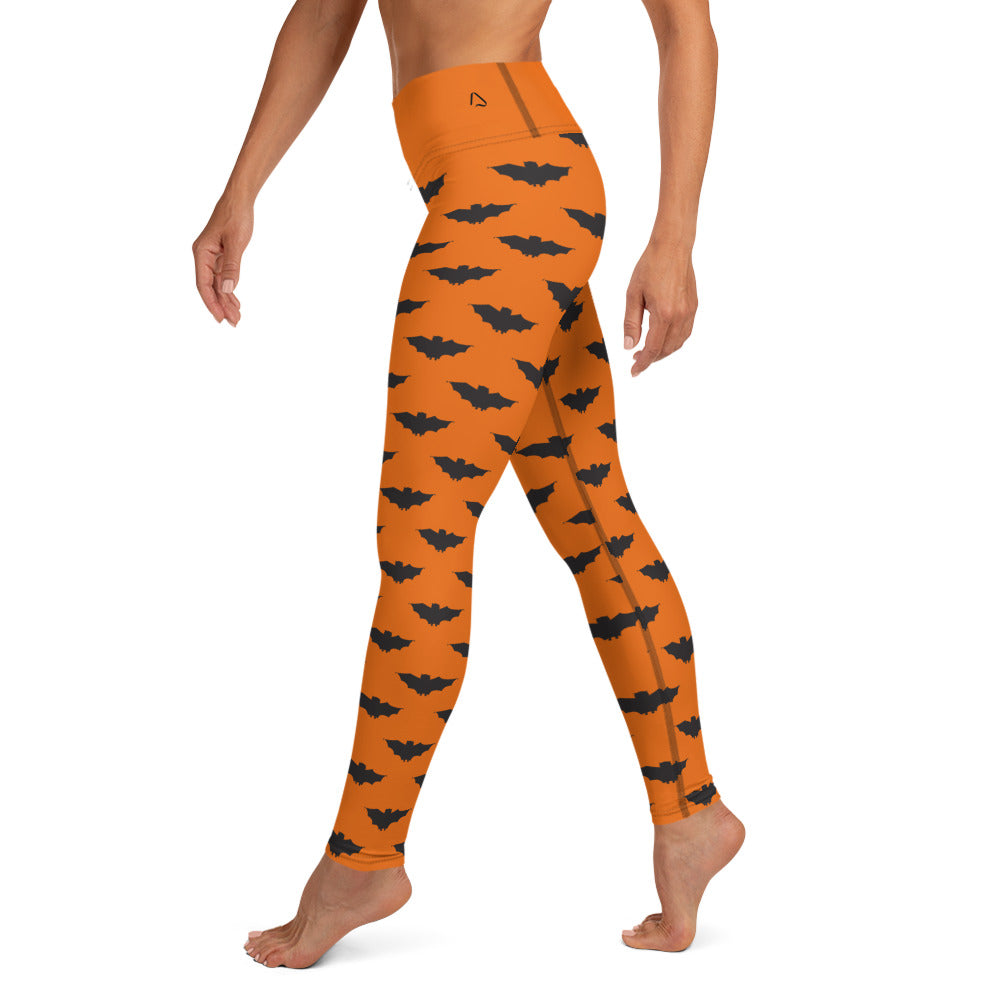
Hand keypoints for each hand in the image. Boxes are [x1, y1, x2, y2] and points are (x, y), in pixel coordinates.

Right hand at [192, 194, 253, 325]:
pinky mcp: (220, 255)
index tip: (220, 318)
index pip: (203, 284)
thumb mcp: (236, 242)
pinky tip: (235, 302)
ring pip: (216, 284)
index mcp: (202, 252)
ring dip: (226, 301)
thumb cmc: (236, 216)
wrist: (240, 198)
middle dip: (221, 306)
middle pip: (210, 287)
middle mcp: (203, 256)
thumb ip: (232, 266)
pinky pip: (222, 277)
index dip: (211, 302)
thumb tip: (227, 289)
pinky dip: (229, 290)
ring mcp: (211, 256)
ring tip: (237, 317)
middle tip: (234, 323)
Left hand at [623, 241, 697, 376]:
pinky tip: (662, 339)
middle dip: (652, 359)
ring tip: (648, 352)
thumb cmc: (650, 266)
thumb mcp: (633, 295)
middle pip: (666, 349)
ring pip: (678, 343)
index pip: (653, 349)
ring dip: (663, 352)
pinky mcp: (694, 306)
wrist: (673, 246)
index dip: (643, 364)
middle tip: (636, 360)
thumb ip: (631, 323)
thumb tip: (629, 346)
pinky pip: (685, 333)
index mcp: (663, 314)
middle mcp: (680, 316)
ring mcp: (689, 312)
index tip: (634, 372)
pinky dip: (674, 342)